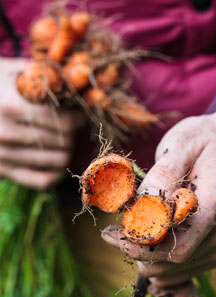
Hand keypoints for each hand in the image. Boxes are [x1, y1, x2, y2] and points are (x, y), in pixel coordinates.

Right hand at [0, 58, 83, 189]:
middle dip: (74, 133)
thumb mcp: (10, 70)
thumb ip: (41, 75)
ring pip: (57, 161)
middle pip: (63, 142)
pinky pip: (41, 181)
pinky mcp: (2, 170)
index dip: (79, 118)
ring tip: (65, 139)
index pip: (63, 122)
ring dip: (68, 150)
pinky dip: (56, 174)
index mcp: (11, 106)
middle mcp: (6, 134)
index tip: (81, 113)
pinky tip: (57, 162)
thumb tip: (75, 79)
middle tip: (73, 126)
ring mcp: (3, 156)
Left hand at [102, 111, 215, 286]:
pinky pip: (187, 266)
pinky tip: (147, 248)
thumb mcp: (181, 145)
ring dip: (148, 259)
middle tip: (114, 235)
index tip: (112, 233)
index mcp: (215, 200)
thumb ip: (164, 173)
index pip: (177, 241)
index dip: (141, 243)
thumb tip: (143, 203)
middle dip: (140, 252)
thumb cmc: (200, 140)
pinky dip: (162, 262)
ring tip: (127, 236)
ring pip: (179, 268)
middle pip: (176, 259)